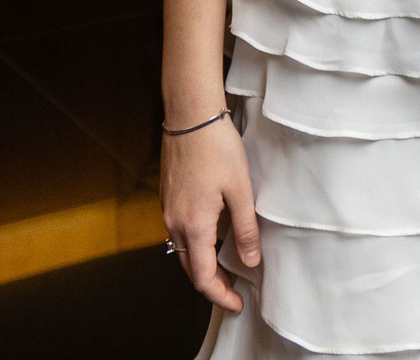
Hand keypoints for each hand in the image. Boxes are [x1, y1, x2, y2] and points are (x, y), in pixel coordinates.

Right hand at [160, 113, 259, 310]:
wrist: (190, 116)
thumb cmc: (216, 147)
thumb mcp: (240, 188)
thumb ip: (245, 227)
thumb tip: (251, 260)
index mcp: (194, 225)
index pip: (203, 278)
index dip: (220, 295)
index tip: (237, 303)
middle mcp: (175, 223)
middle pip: (191, 270)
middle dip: (213, 284)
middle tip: (235, 289)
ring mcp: (168, 210)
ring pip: (184, 252)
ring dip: (203, 265)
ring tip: (227, 265)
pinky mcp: (168, 198)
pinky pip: (180, 233)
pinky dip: (196, 245)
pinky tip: (213, 235)